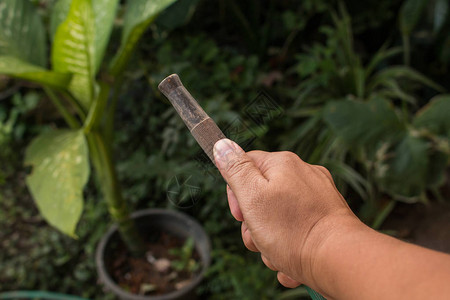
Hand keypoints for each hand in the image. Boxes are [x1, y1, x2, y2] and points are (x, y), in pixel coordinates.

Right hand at [213, 139, 358, 287]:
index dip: (235, 193)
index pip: (245, 166)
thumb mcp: (252, 196)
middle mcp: (304, 175)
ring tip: (278, 255)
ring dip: (271, 241)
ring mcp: (318, 197)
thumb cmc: (292, 230)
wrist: (338, 260)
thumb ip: (235, 169)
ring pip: (279, 217)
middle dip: (254, 224)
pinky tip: (292, 263)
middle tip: (258, 240)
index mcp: (283, 164)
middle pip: (263, 196)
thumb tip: (222, 144)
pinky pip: (299, 231)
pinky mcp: (327, 219)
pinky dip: (291, 248)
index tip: (240, 215)